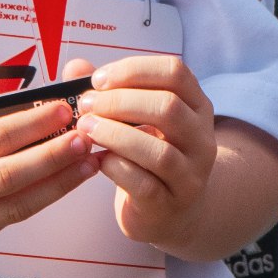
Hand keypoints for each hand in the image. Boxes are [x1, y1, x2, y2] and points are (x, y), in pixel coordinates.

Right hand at [0, 99, 100, 251]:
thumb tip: (31, 107)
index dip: (32, 124)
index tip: (62, 109)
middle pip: (9, 174)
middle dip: (53, 154)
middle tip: (84, 136)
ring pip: (19, 203)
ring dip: (60, 182)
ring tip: (88, 161)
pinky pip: (14, 216)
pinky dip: (43, 197)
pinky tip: (65, 180)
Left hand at [65, 55, 217, 250]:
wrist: (169, 210)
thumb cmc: (145, 154)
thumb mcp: (134, 118)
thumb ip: (107, 91)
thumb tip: (76, 66)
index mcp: (196, 105)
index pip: (175, 72)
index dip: (134, 70)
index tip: (98, 80)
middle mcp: (201, 138)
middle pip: (168, 107)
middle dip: (119, 102)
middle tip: (86, 105)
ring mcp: (190, 174)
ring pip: (158, 151)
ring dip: (114, 135)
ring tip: (86, 129)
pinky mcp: (170, 204)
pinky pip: (144, 184)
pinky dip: (116, 167)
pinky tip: (98, 160)